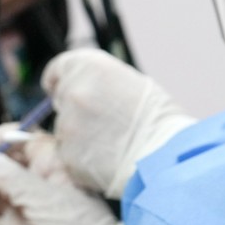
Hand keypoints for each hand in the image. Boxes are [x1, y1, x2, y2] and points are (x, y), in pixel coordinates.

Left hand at [41, 49, 195, 198]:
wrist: (167, 157)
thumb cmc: (157, 120)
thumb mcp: (129, 82)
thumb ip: (96, 81)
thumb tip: (72, 86)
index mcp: (90, 66)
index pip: (58, 68)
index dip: (58, 80)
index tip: (57, 88)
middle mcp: (74, 91)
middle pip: (60, 99)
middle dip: (74, 109)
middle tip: (103, 122)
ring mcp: (67, 124)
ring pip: (64, 129)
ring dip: (79, 135)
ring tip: (112, 142)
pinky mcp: (67, 154)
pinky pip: (68, 154)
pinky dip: (82, 157)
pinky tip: (106, 158)